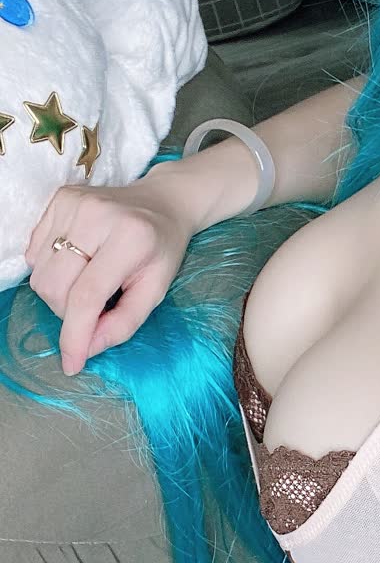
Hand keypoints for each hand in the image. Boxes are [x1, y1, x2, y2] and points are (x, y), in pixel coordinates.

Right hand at [23, 176, 194, 373]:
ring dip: (58, 292)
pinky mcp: (60, 198)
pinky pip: (35, 252)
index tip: (71, 364)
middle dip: (68, 313)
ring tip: (87, 281)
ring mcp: (75, 203)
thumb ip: (123, 323)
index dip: (74, 335)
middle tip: (95, 307)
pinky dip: (51, 268)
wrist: (163, 203)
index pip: (87, 296)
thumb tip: (85, 350)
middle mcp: (98, 215)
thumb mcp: (155, 291)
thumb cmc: (161, 250)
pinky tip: (77, 261)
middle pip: (56, 287)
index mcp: (130, 238)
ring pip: (40, 274)